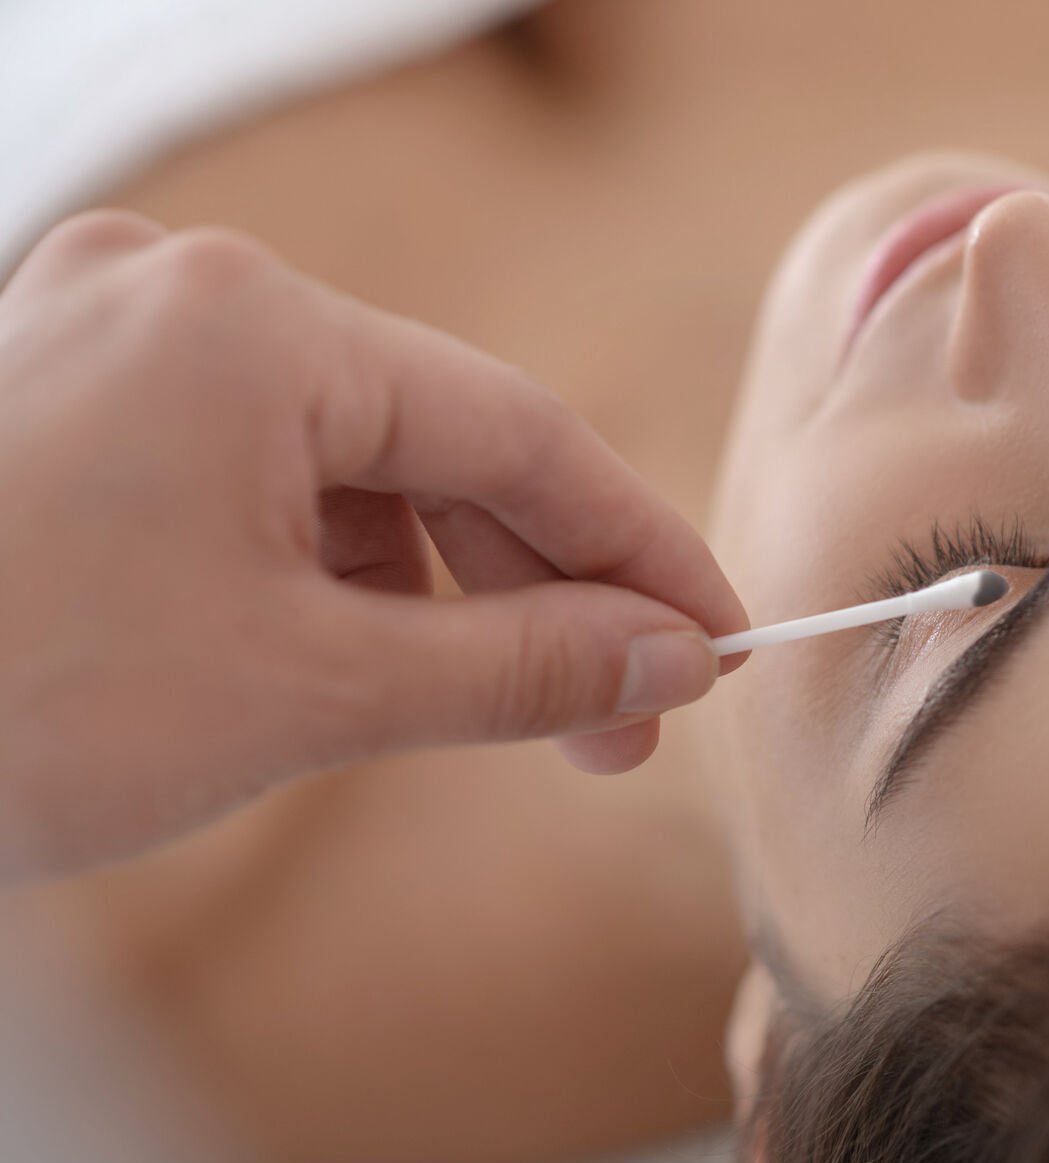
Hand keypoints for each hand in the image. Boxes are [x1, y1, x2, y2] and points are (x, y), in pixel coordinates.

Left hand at [0, 213, 747, 886]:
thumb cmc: (5, 708)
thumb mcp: (308, 691)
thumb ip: (521, 666)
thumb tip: (666, 657)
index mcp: (248, 326)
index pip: (521, 432)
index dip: (641, 550)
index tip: (718, 641)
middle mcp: (177, 294)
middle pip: (435, 439)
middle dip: (538, 592)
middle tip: (619, 724)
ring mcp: (104, 336)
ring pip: (344, 462)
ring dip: (435, 589)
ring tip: (487, 712)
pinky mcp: (62, 398)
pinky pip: (253, 472)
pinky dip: (328, 570)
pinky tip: (361, 660)